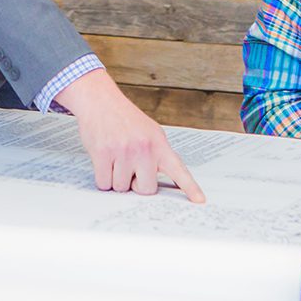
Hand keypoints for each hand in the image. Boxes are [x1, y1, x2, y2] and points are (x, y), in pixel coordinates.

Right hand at [55, 69, 206, 202]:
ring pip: (121, 187)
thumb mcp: (149, 132)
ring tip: (114, 158)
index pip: (178, 169)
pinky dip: (102, 178)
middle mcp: (144, 147)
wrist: (99, 99)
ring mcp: (124, 151)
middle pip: (146, 189)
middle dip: (136, 184)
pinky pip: (104, 183)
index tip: (200, 201)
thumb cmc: (124, 118)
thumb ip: (158, 155)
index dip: (190, 187)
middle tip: (130, 169)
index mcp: (159, 143)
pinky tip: (103, 160)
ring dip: (116, 179)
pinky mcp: (103, 153)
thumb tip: (165, 182)